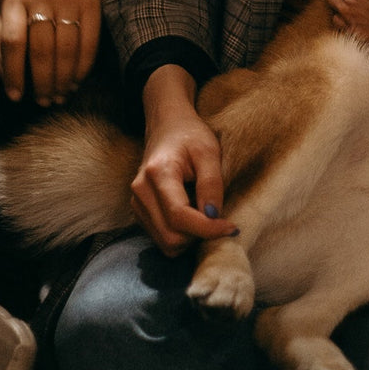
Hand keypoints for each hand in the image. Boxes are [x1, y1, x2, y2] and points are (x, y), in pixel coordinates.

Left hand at [0, 0, 101, 105]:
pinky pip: (89, 43)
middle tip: (44, 101)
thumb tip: (7, 79)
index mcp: (15, 2)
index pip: (13, 41)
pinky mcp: (92, 4)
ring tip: (60, 96)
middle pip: (42, 48)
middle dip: (43, 81)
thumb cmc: (33, 6)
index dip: (14, 72)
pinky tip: (76, 82)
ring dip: (63, 79)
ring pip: (66, 49)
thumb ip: (3, 45)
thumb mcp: (11, 17)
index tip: (15, 96)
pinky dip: (83, 68)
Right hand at [133, 67, 237, 256]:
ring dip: (191, 238)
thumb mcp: (209, 152)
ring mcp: (136, 204)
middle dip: (200, 236)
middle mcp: (140, 192)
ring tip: (205, 214)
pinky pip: (162, 238)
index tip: (232, 227)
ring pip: (166, 243)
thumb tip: (214, 217)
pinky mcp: (140, 212)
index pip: (179, 216)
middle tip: (221, 220)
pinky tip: (193, 216)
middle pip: (172, 237)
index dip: (208, 229)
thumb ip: (211, 184)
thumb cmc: (190, 134)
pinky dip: (182, 235)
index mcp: (157, 174)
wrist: (167, 126)